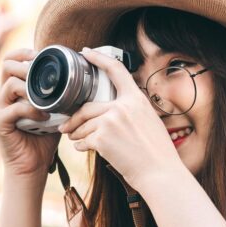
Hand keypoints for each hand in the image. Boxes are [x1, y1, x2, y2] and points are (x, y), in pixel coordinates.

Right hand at [0, 48, 60, 178]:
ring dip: (31, 88)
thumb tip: (82, 80)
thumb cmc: (43, 139)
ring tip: (46, 99)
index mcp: (14, 91)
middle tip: (43, 75)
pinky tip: (44, 117)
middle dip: (27, 66)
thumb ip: (60, 96)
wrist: (32, 167)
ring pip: (10, 84)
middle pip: (6, 66)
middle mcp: (3, 97)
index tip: (40, 55)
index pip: (10, 61)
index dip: (24, 53)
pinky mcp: (0, 123)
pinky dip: (31, 110)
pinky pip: (14, 109)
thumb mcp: (55, 112)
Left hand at [57, 48, 183, 190]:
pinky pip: (83, 140)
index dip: (99, 58)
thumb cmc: (157, 152)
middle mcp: (123, 107)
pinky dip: (80, 146)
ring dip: (76, 134)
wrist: (160, 174)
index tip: (87, 52)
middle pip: (87, 107)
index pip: (117, 70)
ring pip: (83, 125)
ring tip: (75, 140)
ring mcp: (112, 121)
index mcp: (137, 99)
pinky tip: (83, 149)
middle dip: (73, 118)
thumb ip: (131, 110)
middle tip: (65, 125)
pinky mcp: (102, 138)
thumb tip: (111, 108)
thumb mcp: (149, 121)